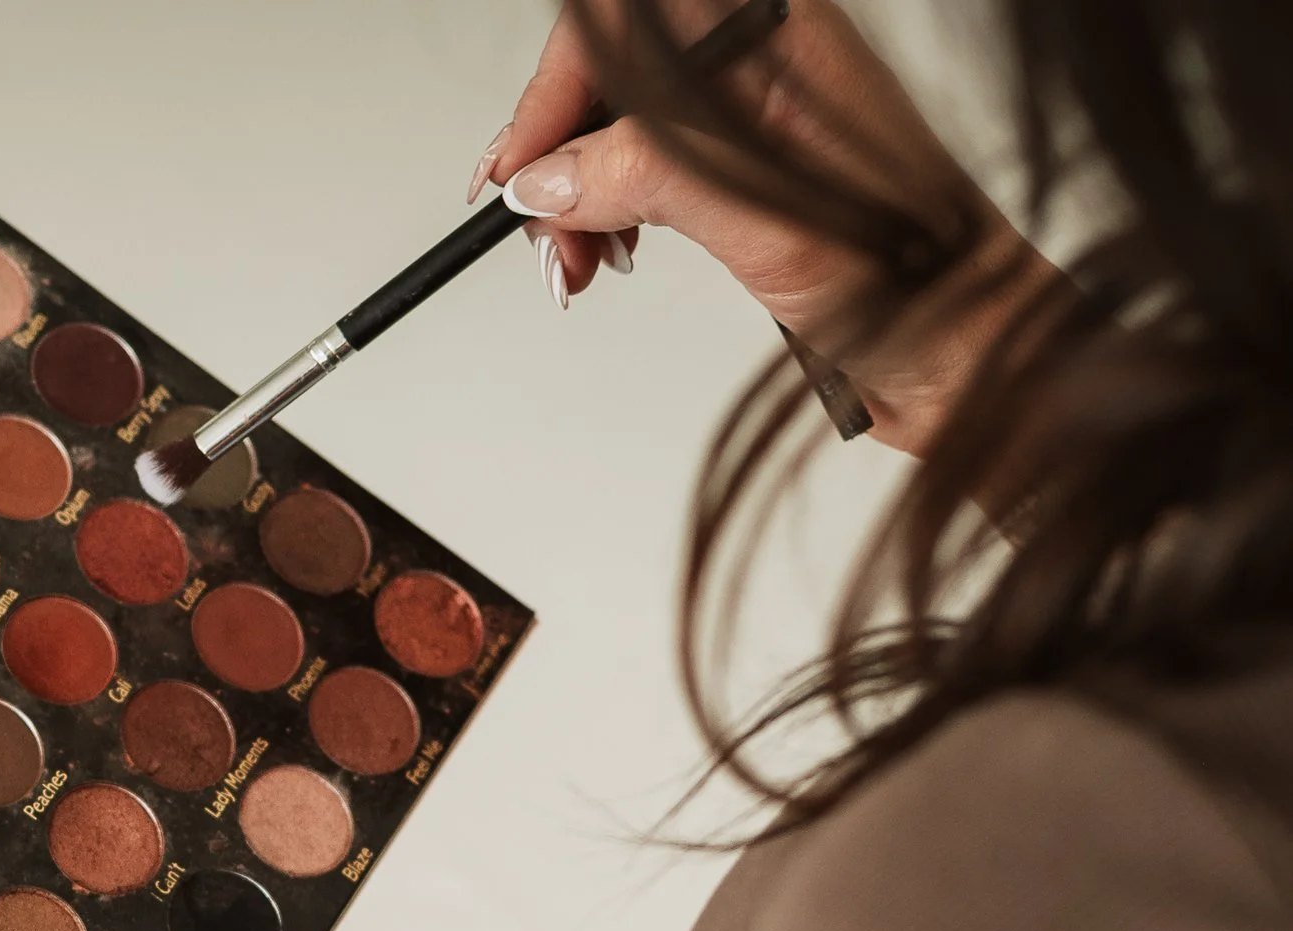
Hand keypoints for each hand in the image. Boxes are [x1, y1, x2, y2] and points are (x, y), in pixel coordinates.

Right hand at [474, 0, 1053, 453]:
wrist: (964, 347)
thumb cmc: (912, 276)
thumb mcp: (758, 218)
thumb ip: (642, 175)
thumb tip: (545, 180)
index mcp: (777, 34)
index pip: (622, 23)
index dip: (554, 92)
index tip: (517, 172)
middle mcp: (760, 63)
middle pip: (611, 71)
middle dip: (556, 152)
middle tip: (541, 236)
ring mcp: (751, 116)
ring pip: (619, 125)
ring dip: (575, 194)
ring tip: (576, 264)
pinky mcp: (743, 170)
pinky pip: (644, 168)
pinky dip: (607, 213)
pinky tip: (607, 254)